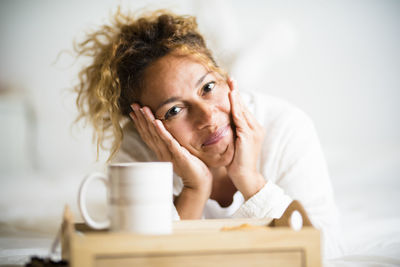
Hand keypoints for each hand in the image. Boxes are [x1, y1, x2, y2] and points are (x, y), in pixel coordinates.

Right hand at [129, 104, 211, 194]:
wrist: (199, 183)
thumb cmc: (191, 168)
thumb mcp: (179, 153)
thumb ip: (172, 145)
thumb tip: (169, 136)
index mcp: (161, 151)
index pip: (147, 135)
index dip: (140, 123)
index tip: (133, 111)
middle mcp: (162, 152)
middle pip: (148, 133)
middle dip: (140, 118)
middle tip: (133, 104)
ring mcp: (169, 154)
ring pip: (156, 135)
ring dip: (148, 121)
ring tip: (142, 109)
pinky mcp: (178, 155)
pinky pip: (168, 141)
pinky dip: (162, 131)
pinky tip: (156, 122)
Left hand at [226, 78, 265, 199]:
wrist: (245, 177)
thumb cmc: (237, 163)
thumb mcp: (234, 144)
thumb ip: (232, 133)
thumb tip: (224, 124)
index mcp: (253, 129)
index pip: (243, 110)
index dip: (237, 97)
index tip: (231, 85)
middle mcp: (256, 128)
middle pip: (244, 106)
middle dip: (237, 92)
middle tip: (231, 78)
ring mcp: (254, 131)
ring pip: (243, 109)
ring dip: (236, 95)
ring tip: (231, 83)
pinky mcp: (248, 135)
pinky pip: (240, 118)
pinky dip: (236, 106)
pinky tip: (232, 97)